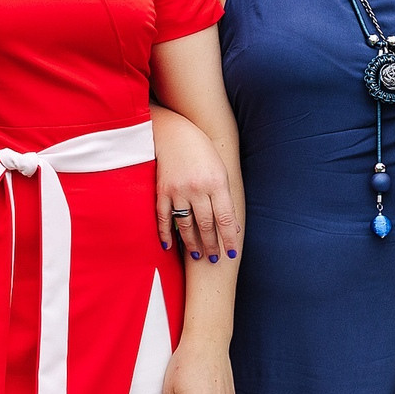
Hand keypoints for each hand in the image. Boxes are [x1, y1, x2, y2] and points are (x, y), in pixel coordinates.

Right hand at [154, 112, 239, 262]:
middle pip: (205, 224)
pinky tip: (170, 246)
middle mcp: (198, 189)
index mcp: (217, 183)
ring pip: (185, 224)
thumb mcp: (221, 172)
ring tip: (198, 255)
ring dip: (192, 243)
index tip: (232, 253)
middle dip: (211, 244)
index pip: (225, 218)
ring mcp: (178, 191)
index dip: (229, 239)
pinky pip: (164, 218)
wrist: (174, 134)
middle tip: (214, 259)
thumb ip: (225, 199)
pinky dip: (166, 234)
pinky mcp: (162, 191)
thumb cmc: (203, 153)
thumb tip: (232, 227)